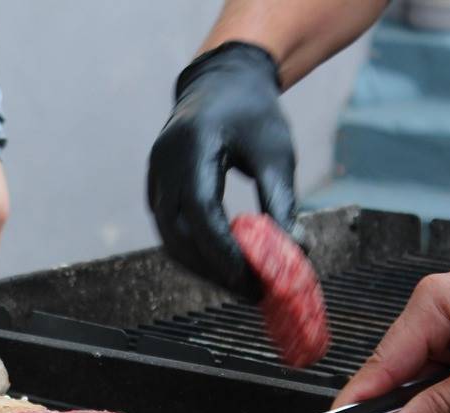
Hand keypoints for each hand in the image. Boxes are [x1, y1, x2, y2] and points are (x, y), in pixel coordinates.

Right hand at [147, 41, 296, 298]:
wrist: (220, 82)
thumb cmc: (252, 113)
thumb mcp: (276, 152)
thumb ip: (281, 201)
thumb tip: (295, 252)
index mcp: (190, 146)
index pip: (200, 211)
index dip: (223, 250)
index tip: (252, 278)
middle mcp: (162, 165)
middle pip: (179, 235)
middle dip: (215, 270)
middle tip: (252, 292)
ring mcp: (154, 180)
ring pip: (171, 241)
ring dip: (205, 269)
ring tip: (242, 284)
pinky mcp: (157, 192)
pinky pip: (170, 234)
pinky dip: (196, 256)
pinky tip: (225, 267)